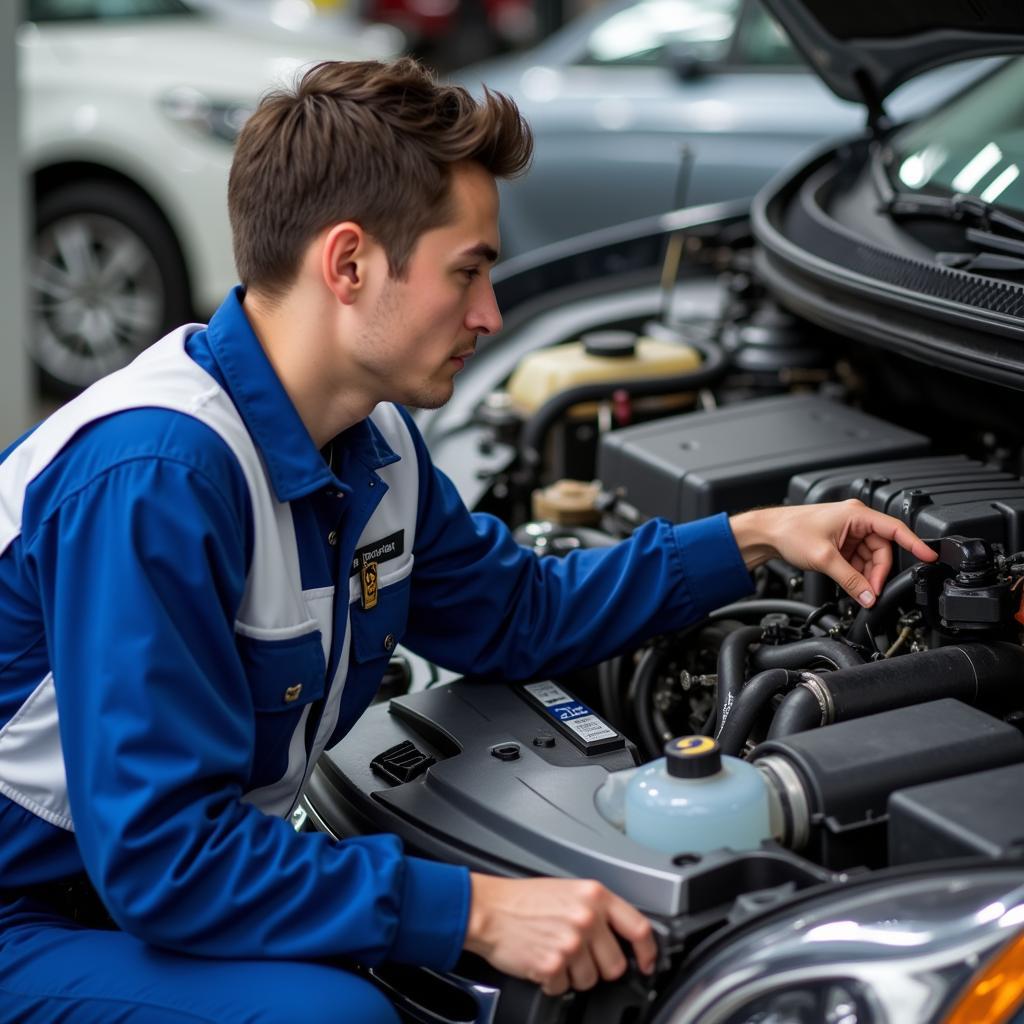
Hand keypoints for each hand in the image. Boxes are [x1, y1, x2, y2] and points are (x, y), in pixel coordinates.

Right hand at [463, 873, 655, 996]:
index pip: (638, 927)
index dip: (647, 951)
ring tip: (556, 954)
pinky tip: (542, 961)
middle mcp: (586, 918)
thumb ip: (596, 908)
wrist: (488, 909)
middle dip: (600, 967)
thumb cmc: (523, 899)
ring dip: (574, 975)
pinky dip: (553, 982)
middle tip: (579, 956)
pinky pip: (564, 989)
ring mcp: (571, 942)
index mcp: (594, 895)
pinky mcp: (553, 965)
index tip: (646, 962)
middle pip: (615, 964)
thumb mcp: (568, 889)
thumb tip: (620, 934)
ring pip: (591, 980)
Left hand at [729, 499, 937, 607]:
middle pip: (882, 549)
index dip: (914, 543)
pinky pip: (858, 560)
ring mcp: (848, 531)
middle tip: (871, 590)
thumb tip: (869, 595)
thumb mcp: (825, 558)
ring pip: (870, 557)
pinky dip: (857, 573)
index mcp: (857, 514)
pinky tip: (851, 583)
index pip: (895, 529)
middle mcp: (855, 520)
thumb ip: (850, 580)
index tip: (929, 557)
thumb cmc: (790, 532)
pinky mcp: (840, 542)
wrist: (767, 533)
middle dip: (878, 572)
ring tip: (859, 590)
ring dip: (866, 575)